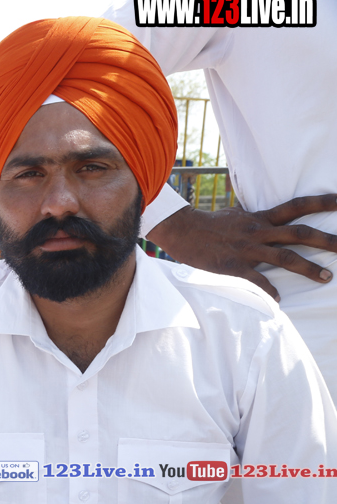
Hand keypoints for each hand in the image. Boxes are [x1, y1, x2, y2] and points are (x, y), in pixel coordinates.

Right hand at [145, 196, 336, 300]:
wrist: (181, 231)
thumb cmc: (206, 225)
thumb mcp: (234, 215)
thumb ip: (252, 218)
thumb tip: (259, 215)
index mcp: (260, 219)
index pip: (297, 206)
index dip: (322, 202)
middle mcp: (259, 232)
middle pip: (300, 233)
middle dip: (327, 240)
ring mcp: (247, 249)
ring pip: (285, 257)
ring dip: (309, 268)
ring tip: (327, 277)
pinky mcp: (233, 266)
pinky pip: (256, 280)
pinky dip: (269, 291)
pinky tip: (278, 300)